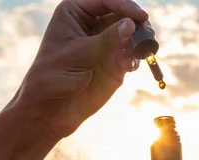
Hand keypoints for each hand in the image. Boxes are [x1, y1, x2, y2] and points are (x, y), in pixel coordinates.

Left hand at [12, 0, 147, 142]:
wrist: (51, 109)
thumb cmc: (54, 76)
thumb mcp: (79, 54)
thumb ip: (107, 39)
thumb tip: (131, 24)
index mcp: (75, 13)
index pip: (105, 0)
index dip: (124, 5)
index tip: (140, 17)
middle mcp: (92, 25)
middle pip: (122, 14)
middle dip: (136, 22)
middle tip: (147, 33)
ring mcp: (105, 44)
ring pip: (131, 34)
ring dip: (141, 40)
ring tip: (146, 48)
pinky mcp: (114, 63)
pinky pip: (132, 55)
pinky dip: (136, 58)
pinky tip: (130, 67)